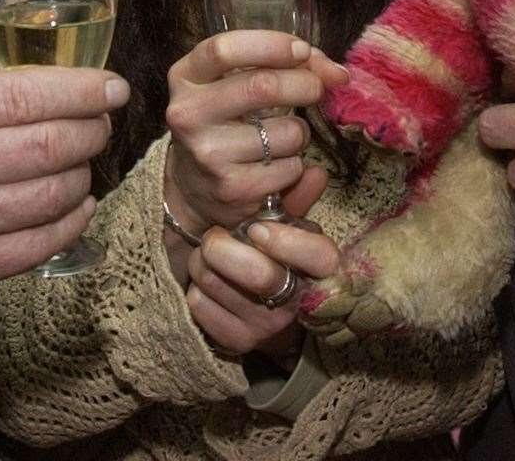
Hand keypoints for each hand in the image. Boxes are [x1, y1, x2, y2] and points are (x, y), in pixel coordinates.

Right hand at [0, 67, 129, 316]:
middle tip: (103, 122)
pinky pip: (42, 242)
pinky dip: (72, 218)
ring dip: (83, 173)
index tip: (111, 87)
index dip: (82, 90)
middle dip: (91, 130)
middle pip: (48, 145)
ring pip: (53, 193)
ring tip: (84, 160)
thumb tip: (64, 90)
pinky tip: (77, 202)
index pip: (25, 95)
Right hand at [163, 31, 347, 232]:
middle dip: (305, 84)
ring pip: (287, 131)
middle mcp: (189, 114)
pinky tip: (277, 166)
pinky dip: (296, 165)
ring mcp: (208, 154)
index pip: (223, 50)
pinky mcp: (231, 189)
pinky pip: (290, 168)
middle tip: (316, 88)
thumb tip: (338, 75)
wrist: (192, 188)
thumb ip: (285, 65)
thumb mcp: (234, 83)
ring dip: (300, 131)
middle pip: (263, 86)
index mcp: (185, 78)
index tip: (300, 51)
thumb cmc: (225, 121)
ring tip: (283, 136)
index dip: (270, 44)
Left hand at [184, 173, 338, 357]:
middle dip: (223, 245)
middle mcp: (296, 302)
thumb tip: (313, 171)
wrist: (263, 313)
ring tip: (209, 256)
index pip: (319, 257)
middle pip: (258, 273)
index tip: (257, 228)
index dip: (287, 240)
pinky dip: (195, 288)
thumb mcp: (288, 229)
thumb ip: (296, 199)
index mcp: (318, 270)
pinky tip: (207, 284)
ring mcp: (267, 326)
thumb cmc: (275, 257)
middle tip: (215, 236)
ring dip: (201, 261)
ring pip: (216, 282)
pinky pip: (199, 304)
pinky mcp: (237, 342)